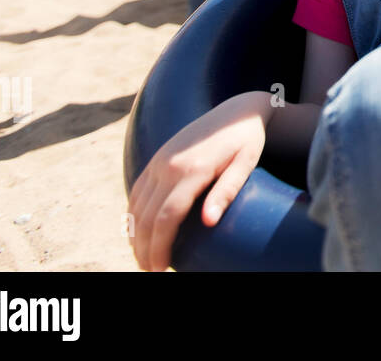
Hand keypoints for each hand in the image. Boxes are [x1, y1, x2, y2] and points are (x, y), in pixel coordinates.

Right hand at [126, 93, 269, 271]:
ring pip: (136, 205)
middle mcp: (169, 165)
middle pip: (147, 216)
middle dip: (144, 248)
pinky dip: (133, 215)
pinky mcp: (157, 157)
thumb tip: (208, 222)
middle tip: (150, 271)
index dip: (160, 246)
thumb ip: (226, 191)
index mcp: (192, 169)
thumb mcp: (246, 164)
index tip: (161, 268)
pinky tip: (138, 231)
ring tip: (142, 258)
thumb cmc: (247, 141)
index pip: (167, 217)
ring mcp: (159, 160)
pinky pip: (137, 190)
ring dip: (135, 235)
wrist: (237, 110)